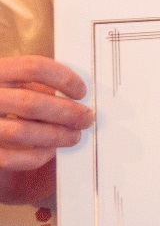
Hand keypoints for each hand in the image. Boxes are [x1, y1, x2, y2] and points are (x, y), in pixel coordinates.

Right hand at [0, 55, 93, 170]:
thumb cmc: (6, 105)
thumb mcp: (14, 86)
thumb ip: (36, 87)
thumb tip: (75, 96)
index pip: (32, 67)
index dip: (64, 79)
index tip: (81, 92)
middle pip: (30, 103)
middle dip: (66, 113)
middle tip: (86, 118)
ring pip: (21, 131)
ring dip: (56, 135)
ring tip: (73, 136)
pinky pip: (10, 158)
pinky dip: (36, 156)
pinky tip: (49, 151)